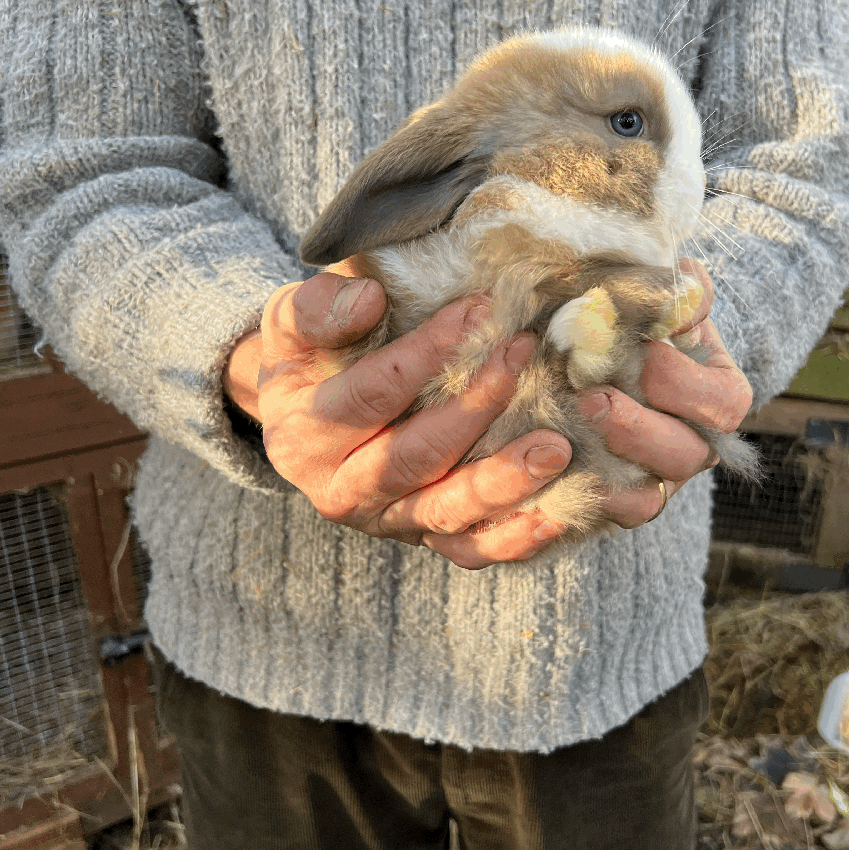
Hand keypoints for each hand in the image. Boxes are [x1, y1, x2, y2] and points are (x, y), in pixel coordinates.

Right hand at [222, 267, 573, 569]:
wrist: (300, 416)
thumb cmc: (310, 356)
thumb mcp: (292, 323)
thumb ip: (318, 309)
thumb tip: (369, 300)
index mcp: (304, 435)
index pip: (372, 395)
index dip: (427, 353)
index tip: (478, 310)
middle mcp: (340, 490)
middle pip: (415, 456)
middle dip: (476, 404)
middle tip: (522, 355)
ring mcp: (385, 520)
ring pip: (447, 510)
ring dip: (504, 480)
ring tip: (556, 447)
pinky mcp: (422, 538)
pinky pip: (469, 550)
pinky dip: (513, 538)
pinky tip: (556, 515)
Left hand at [574, 258, 752, 527]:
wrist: (605, 354)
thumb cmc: (639, 320)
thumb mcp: (661, 296)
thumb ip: (674, 289)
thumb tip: (682, 286)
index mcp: (721, 396)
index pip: (716, 399)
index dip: (674, 378)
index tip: (630, 351)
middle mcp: (698, 446)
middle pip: (684, 454)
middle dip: (636, 427)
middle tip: (589, 397)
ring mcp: (660, 479)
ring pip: (648, 496)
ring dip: (607, 464)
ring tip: (570, 426)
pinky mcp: (622, 499)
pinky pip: (609, 515)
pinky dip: (586, 496)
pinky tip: (555, 466)